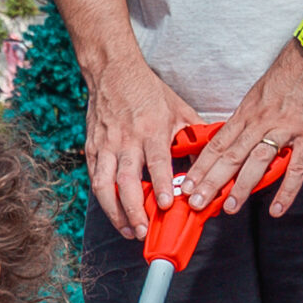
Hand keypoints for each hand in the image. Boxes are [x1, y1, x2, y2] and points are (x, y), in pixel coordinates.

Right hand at [85, 48, 196, 239]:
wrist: (112, 72)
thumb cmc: (148, 92)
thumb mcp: (179, 110)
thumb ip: (194, 136)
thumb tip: (210, 162)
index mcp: (151, 129)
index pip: (156, 161)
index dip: (162, 184)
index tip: (167, 204)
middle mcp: (126, 140)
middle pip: (126, 181)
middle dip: (134, 210)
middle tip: (143, 230)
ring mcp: (106, 145)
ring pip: (104, 185)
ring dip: (115, 212)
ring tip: (127, 230)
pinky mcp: (92, 148)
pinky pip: (94, 179)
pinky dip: (102, 200)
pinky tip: (113, 213)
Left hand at [186, 41, 302, 221]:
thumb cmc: (291, 74)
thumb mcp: (260, 94)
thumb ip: (248, 120)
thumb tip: (232, 143)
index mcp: (247, 113)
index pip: (218, 144)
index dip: (200, 167)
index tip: (186, 185)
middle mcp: (261, 122)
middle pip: (231, 155)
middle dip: (211, 181)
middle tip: (196, 203)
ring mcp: (286, 128)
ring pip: (258, 161)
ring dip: (242, 186)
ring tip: (229, 208)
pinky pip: (297, 166)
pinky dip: (287, 190)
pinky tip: (277, 208)